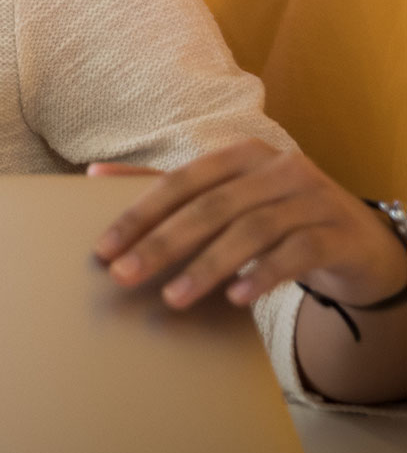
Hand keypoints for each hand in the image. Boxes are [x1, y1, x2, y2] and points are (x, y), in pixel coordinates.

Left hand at [90, 140, 406, 311]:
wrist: (358, 241)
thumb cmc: (277, 216)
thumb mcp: (227, 196)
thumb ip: (167, 187)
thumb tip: (94, 173)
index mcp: (241, 154)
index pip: (180, 181)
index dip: (139, 213)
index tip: (105, 247)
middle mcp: (277, 167)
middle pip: (210, 206)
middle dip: (162, 243)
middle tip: (125, 276)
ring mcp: (313, 198)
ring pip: (251, 230)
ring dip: (207, 266)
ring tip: (174, 298)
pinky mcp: (341, 232)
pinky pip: (297, 253)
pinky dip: (263, 275)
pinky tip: (236, 298)